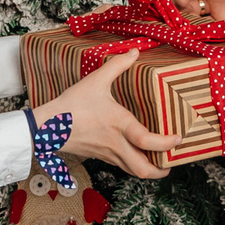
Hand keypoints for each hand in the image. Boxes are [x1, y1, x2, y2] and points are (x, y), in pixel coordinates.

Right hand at [33, 49, 177, 179]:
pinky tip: (137, 154)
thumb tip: (134, 51)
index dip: (167, 143)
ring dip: (149, 170)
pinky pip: (122, 167)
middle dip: (161, 171)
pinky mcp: (100, 157)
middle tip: (172, 162)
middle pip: (144, 170)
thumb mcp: (96, 81)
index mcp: (120, 125)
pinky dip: (134, 165)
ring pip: (133, 172)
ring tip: (159, 161)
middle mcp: (116, 144)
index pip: (149, 141)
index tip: (178, 138)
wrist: (46, 127)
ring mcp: (108, 154)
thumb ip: (117, 66)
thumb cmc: (71, 105)